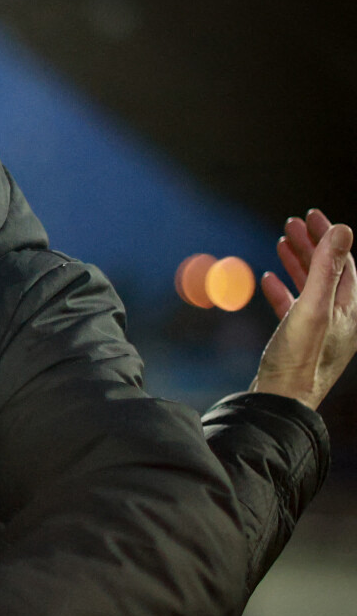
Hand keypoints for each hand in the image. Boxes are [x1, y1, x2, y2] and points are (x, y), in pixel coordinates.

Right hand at [251, 209, 356, 409]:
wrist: (281, 400)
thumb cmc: (298, 358)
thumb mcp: (313, 307)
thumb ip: (326, 267)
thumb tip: (343, 228)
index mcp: (349, 310)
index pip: (344, 262)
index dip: (328, 236)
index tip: (310, 215)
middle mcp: (339, 319)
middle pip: (328, 272)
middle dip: (311, 245)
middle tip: (291, 224)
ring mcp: (319, 330)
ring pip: (311, 287)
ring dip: (297, 263)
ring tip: (281, 244)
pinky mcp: (299, 341)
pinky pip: (293, 307)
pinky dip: (283, 289)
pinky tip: (268, 280)